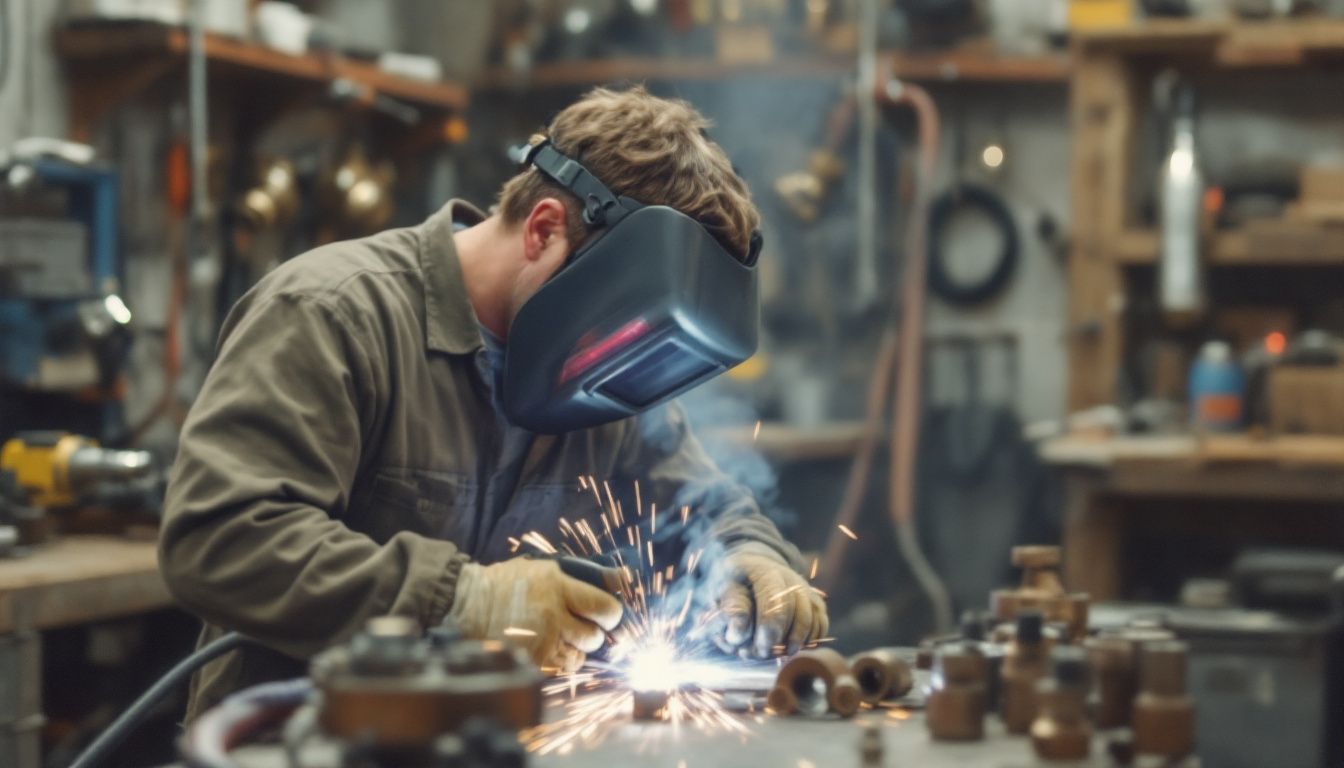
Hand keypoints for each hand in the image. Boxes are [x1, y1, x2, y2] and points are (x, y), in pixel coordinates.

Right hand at [450, 557, 622, 671]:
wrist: (470, 604)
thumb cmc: (511, 583)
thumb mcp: (547, 568)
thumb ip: (585, 574)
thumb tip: (623, 577)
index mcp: (558, 587)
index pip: (605, 608)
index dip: (611, 613)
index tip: (606, 613)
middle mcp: (552, 616)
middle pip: (595, 637)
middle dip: (592, 632)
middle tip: (579, 625)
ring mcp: (541, 642)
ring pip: (581, 657)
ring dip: (576, 649)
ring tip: (560, 636)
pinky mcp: (531, 662)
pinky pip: (563, 670)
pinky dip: (561, 662)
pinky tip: (549, 648)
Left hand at [713, 543, 827, 658]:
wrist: (750, 570)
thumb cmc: (732, 584)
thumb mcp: (720, 590)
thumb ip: (729, 609)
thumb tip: (738, 633)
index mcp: (763, 570)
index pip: (773, 601)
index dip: (766, 629)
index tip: (750, 648)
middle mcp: (789, 577)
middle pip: (795, 613)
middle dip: (778, 640)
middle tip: (761, 654)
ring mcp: (805, 589)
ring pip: (811, 620)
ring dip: (794, 643)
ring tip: (775, 653)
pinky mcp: (815, 601)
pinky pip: (821, 624)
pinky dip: (808, 641)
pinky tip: (789, 647)